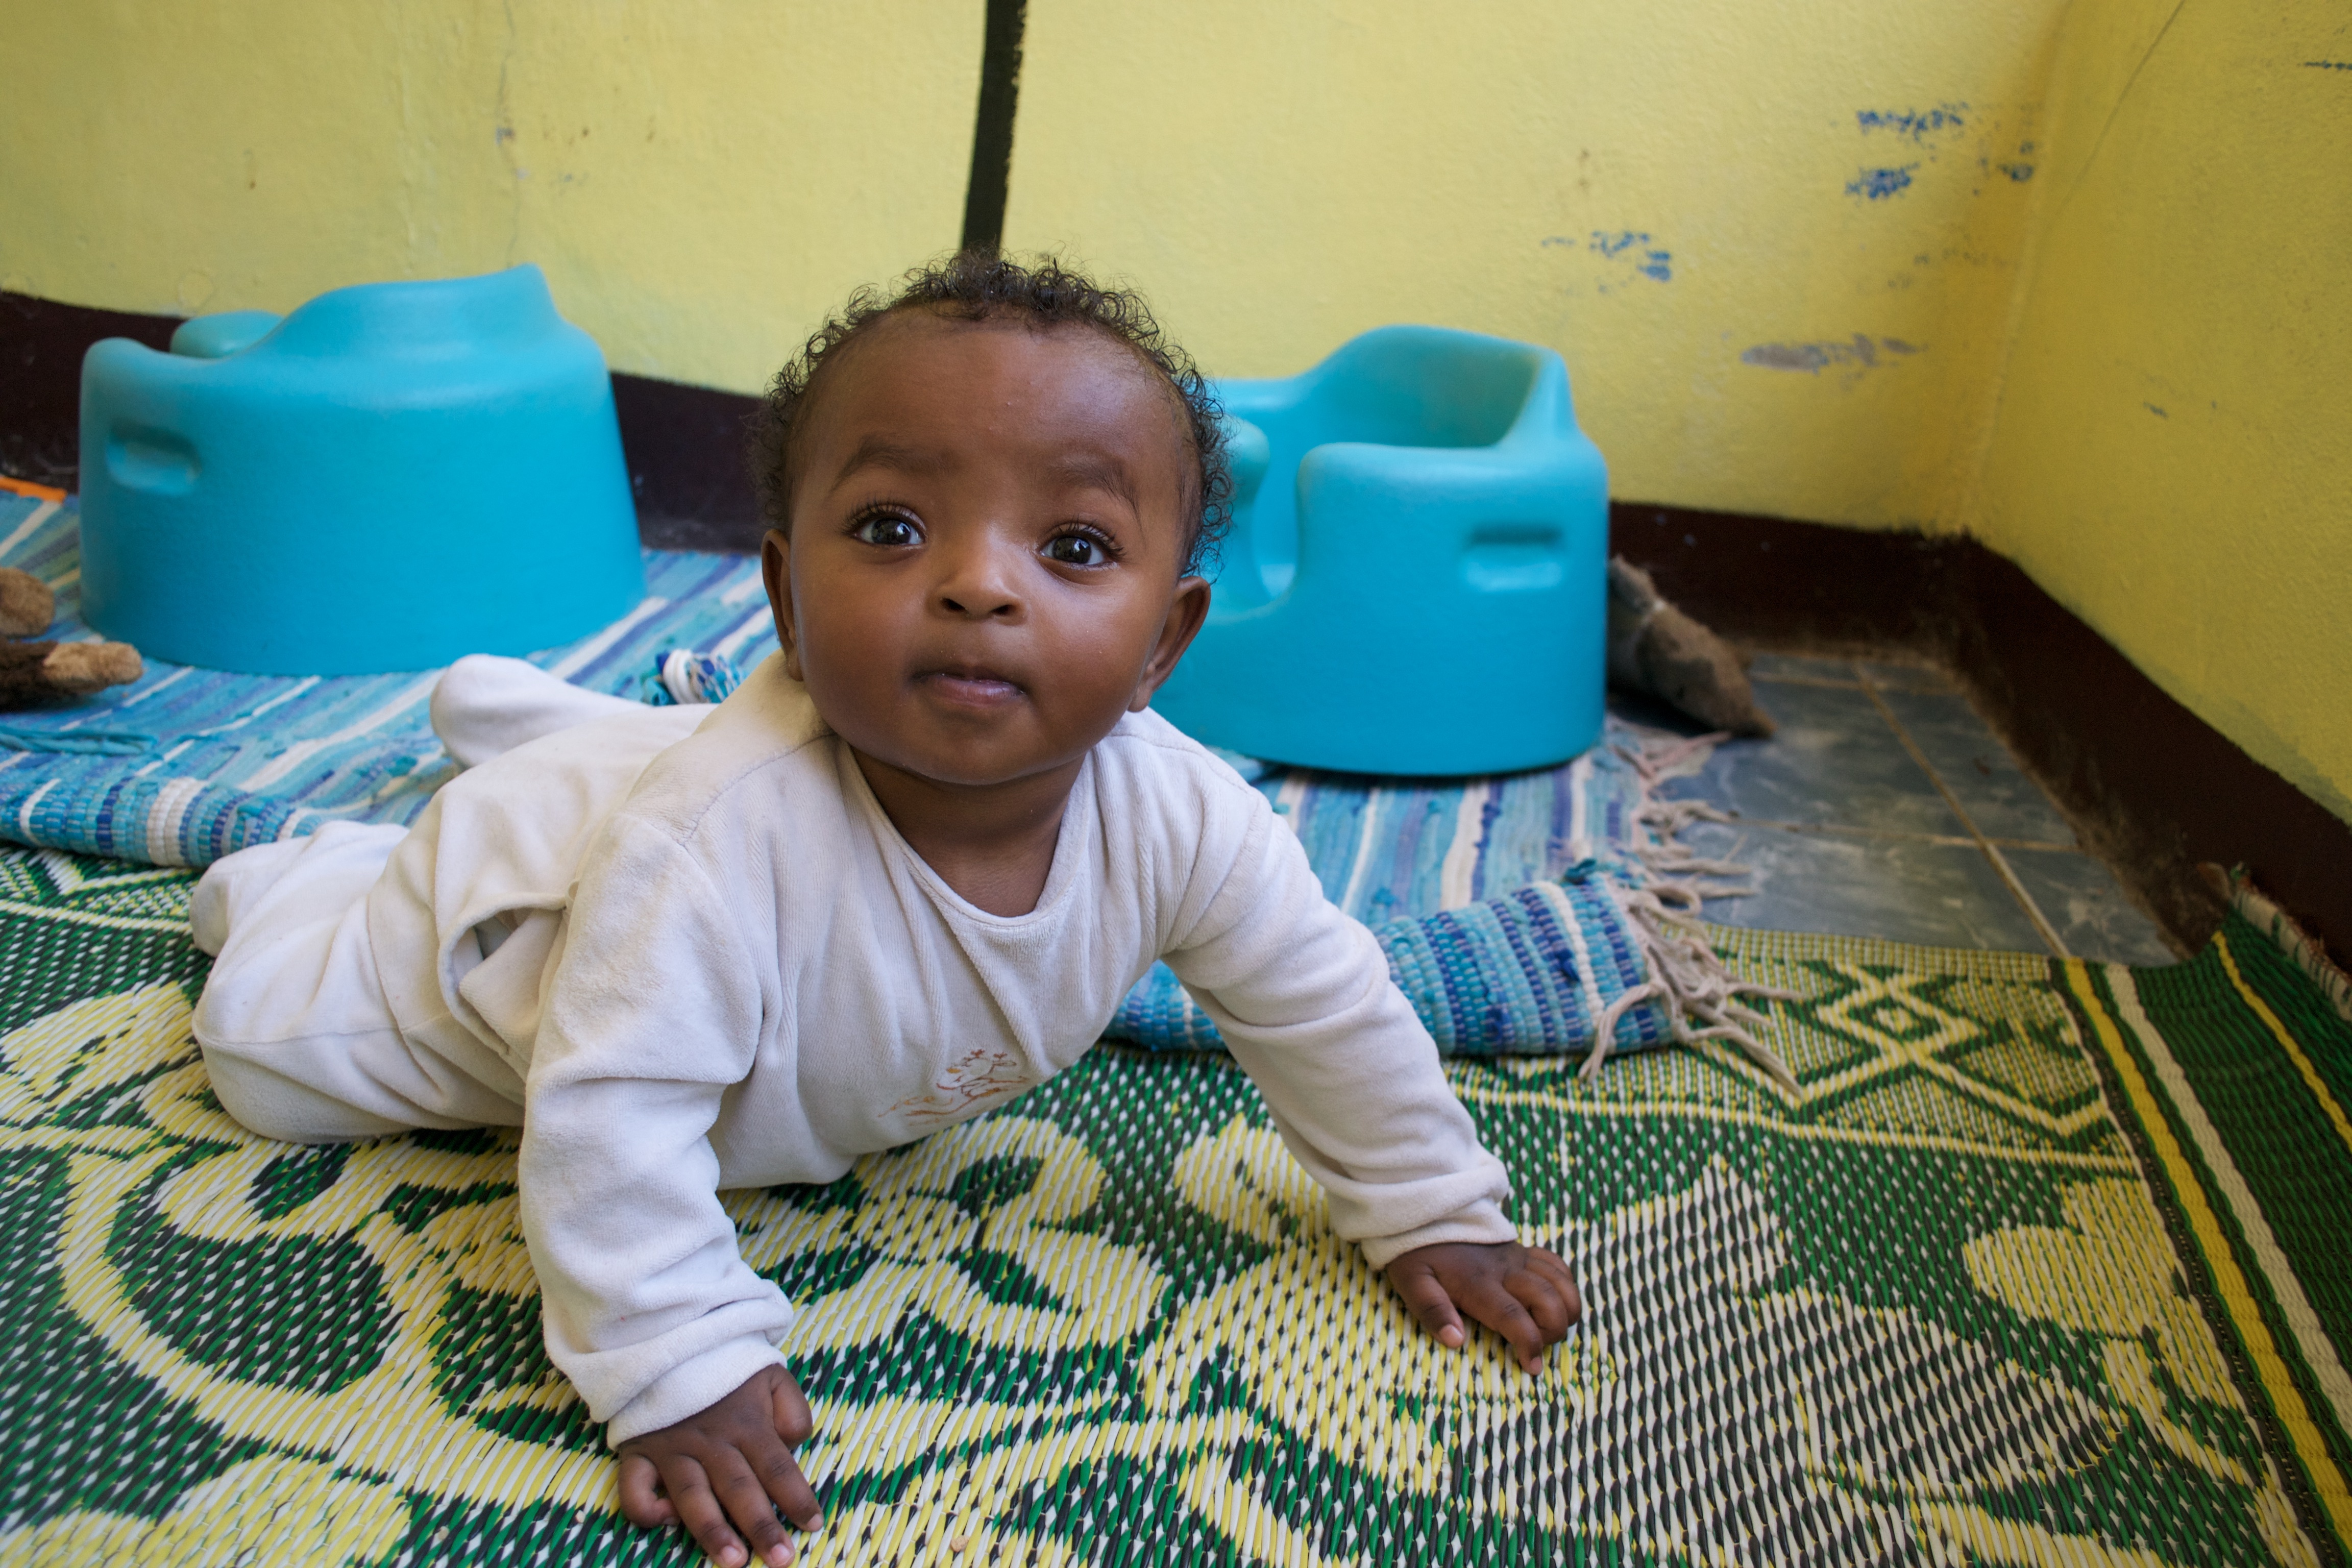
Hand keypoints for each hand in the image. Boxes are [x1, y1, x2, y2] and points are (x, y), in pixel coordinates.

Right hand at [617, 1364, 823, 1566]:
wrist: (671, 1334)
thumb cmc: (728, 1363)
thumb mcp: (772, 1374)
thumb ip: (792, 1410)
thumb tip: (795, 1446)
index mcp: (747, 1421)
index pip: (778, 1466)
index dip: (797, 1497)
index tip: (813, 1526)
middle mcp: (711, 1439)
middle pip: (740, 1488)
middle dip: (761, 1526)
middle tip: (780, 1560)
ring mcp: (672, 1447)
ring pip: (693, 1496)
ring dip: (713, 1530)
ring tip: (732, 1560)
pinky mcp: (638, 1450)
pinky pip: (635, 1489)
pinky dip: (647, 1510)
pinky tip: (668, 1523)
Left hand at [1386, 1241, 1581, 1373]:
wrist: (1425, 1214)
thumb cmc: (1416, 1255)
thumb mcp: (1412, 1283)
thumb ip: (1433, 1311)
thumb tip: (1456, 1341)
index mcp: (1478, 1283)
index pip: (1513, 1316)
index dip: (1529, 1343)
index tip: (1532, 1367)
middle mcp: (1505, 1269)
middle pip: (1548, 1299)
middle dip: (1554, 1329)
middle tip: (1539, 1347)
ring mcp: (1517, 1257)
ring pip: (1560, 1281)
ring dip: (1566, 1308)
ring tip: (1552, 1327)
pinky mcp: (1521, 1250)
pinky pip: (1556, 1263)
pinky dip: (1565, 1284)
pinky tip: (1555, 1300)